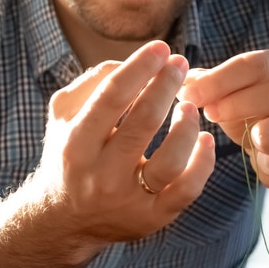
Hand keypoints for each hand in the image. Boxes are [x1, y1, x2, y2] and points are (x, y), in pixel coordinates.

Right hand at [36, 40, 215, 247]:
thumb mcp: (64, 115)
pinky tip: (205, 140)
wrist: (63, 219)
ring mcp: (128, 201)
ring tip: (189, 106)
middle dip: (166, 85)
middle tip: (180, 64)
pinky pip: (187, 190)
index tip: (161, 48)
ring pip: (171, 160)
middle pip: (144, 122)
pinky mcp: (151, 218)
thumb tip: (134, 63)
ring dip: (187, 125)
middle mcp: (100, 175)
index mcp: (75, 145)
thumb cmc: (69, 155)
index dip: (140, 68)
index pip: (111, 97)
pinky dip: (202, 162)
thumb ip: (93, 82)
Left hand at [178, 48, 268, 192]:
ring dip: (251, 138)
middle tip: (209, 114)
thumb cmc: (262, 116)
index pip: (258, 64)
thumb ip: (209, 85)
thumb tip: (182, 81)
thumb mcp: (236, 94)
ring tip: (248, 138)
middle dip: (235, 104)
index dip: (220, 79)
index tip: (189, 94)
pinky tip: (266, 160)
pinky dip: (263, 164)